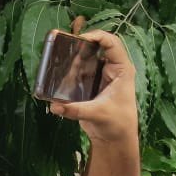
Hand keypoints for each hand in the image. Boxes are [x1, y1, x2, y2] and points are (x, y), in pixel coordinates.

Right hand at [49, 30, 138, 144]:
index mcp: (122, 70)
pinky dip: (71, 70)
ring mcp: (102, 76)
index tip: (80, 39)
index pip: (112, 44)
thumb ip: (75, 109)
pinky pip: (81, 71)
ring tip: (60, 61)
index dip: (97, 36)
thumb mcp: (97, 114)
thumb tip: (53, 106)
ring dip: (74, 58)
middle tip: (65, 48)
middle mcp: (112, 69)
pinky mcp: (92, 85)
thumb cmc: (116, 124)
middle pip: (98, 47)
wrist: (115, 139)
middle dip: (82, 45)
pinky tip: (60, 73)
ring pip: (88, 58)